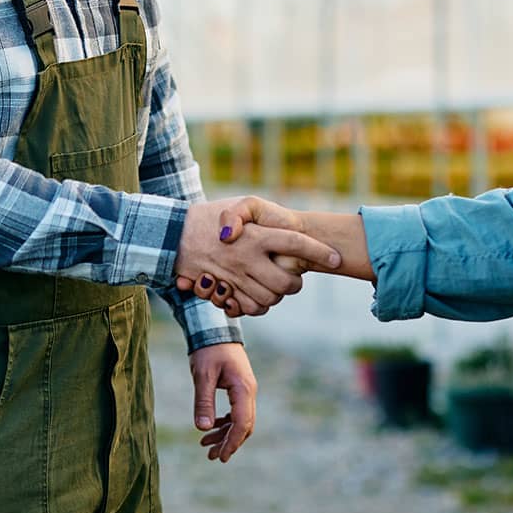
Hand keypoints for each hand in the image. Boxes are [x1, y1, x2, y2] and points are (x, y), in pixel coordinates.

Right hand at [175, 195, 311, 298]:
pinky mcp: (226, 292)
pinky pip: (253, 308)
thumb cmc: (210, 217)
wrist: (177, 237)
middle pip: (288, 281)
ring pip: (273, 297)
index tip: (335, 257)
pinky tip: (261, 292)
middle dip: (297, 280)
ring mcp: (236, 278)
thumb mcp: (235, 204)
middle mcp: (247, 259)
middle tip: (295, 273)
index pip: (296, 243)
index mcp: (255, 235)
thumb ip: (246, 212)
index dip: (319, 252)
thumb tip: (244, 232)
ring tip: (278, 282)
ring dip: (281, 293)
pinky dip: (262, 304)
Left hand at [189, 342, 255, 462]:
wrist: (215, 329)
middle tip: (211, 456)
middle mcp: (249, 391)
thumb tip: (203, 429)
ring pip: (240, 420)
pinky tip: (211, 427)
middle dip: (229, 443)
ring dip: (225, 434)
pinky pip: (236, 411)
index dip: (231, 442)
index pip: (242, 423)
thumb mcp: (202, 375)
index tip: (221, 457)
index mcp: (243, 389)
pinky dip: (225, 423)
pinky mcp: (239, 388)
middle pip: (244, 426)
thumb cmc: (208, 350)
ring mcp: (246, 390)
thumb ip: (203, 401)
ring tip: (206, 445)